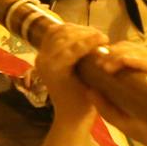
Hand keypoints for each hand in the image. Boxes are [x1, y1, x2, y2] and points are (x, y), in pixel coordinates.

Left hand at [35, 23, 111, 140]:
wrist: (69, 115)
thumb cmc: (84, 105)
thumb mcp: (92, 85)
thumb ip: (93, 64)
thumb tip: (103, 47)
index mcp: (54, 69)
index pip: (72, 47)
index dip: (90, 40)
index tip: (105, 38)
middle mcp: (43, 61)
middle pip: (64, 36)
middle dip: (85, 33)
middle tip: (102, 37)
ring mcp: (41, 56)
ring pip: (58, 32)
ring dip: (77, 30)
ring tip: (94, 35)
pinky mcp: (43, 54)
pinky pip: (53, 34)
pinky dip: (68, 30)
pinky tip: (82, 33)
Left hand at [80, 37, 146, 145]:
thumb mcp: (123, 121)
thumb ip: (106, 108)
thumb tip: (89, 91)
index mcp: (144, 76)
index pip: (127, 54)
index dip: (110, 53)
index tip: (95, 61)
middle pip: (133, 49)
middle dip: (113, 52)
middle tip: (99, 63)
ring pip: (142, 53)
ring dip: (122, 55)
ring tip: (106, 65)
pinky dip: (138, 60)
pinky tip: (124, 62)